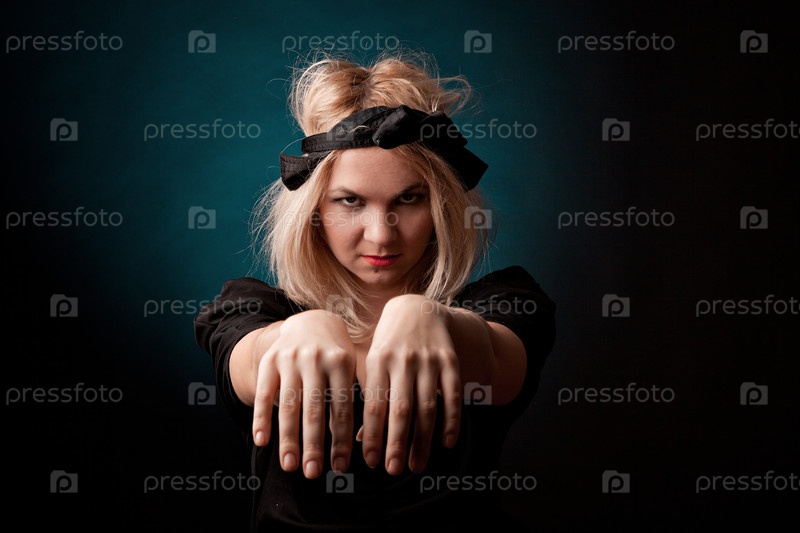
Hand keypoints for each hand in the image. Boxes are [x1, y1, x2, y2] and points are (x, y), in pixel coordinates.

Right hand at [252, 310, 356, 477]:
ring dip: (288, 439)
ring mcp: (290, 359)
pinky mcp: (269, 361)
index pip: (342, 407)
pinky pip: (264, 393)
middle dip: (314, 444)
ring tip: (290, 467)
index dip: (341, 439)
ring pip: (289, 405)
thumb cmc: (338, 356)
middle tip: (313, 474)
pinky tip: (262, 442)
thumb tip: (361, 441)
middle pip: (314, 409)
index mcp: (341, 362)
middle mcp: (315, 359)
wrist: (309, 322)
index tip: (341, 467)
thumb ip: (358, 398)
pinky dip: (262, 418)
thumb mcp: (354, 368)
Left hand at [359, 295, 461, 474]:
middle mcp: (403, 360)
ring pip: (427, 407)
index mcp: (378, 361)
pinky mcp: (450, 361)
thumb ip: (369, 398)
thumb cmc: (388, 344)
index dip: (372, 435)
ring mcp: (429, 360)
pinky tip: (446, 442)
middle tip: (393, 470)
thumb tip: (360, 440)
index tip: (370, 462)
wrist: (417, 308)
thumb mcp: (372, 364)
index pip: (374, 405)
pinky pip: (452, 395)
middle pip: (401, 409)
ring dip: (423, 440)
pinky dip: (451, 420)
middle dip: (397, 443)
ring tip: (417, 465)